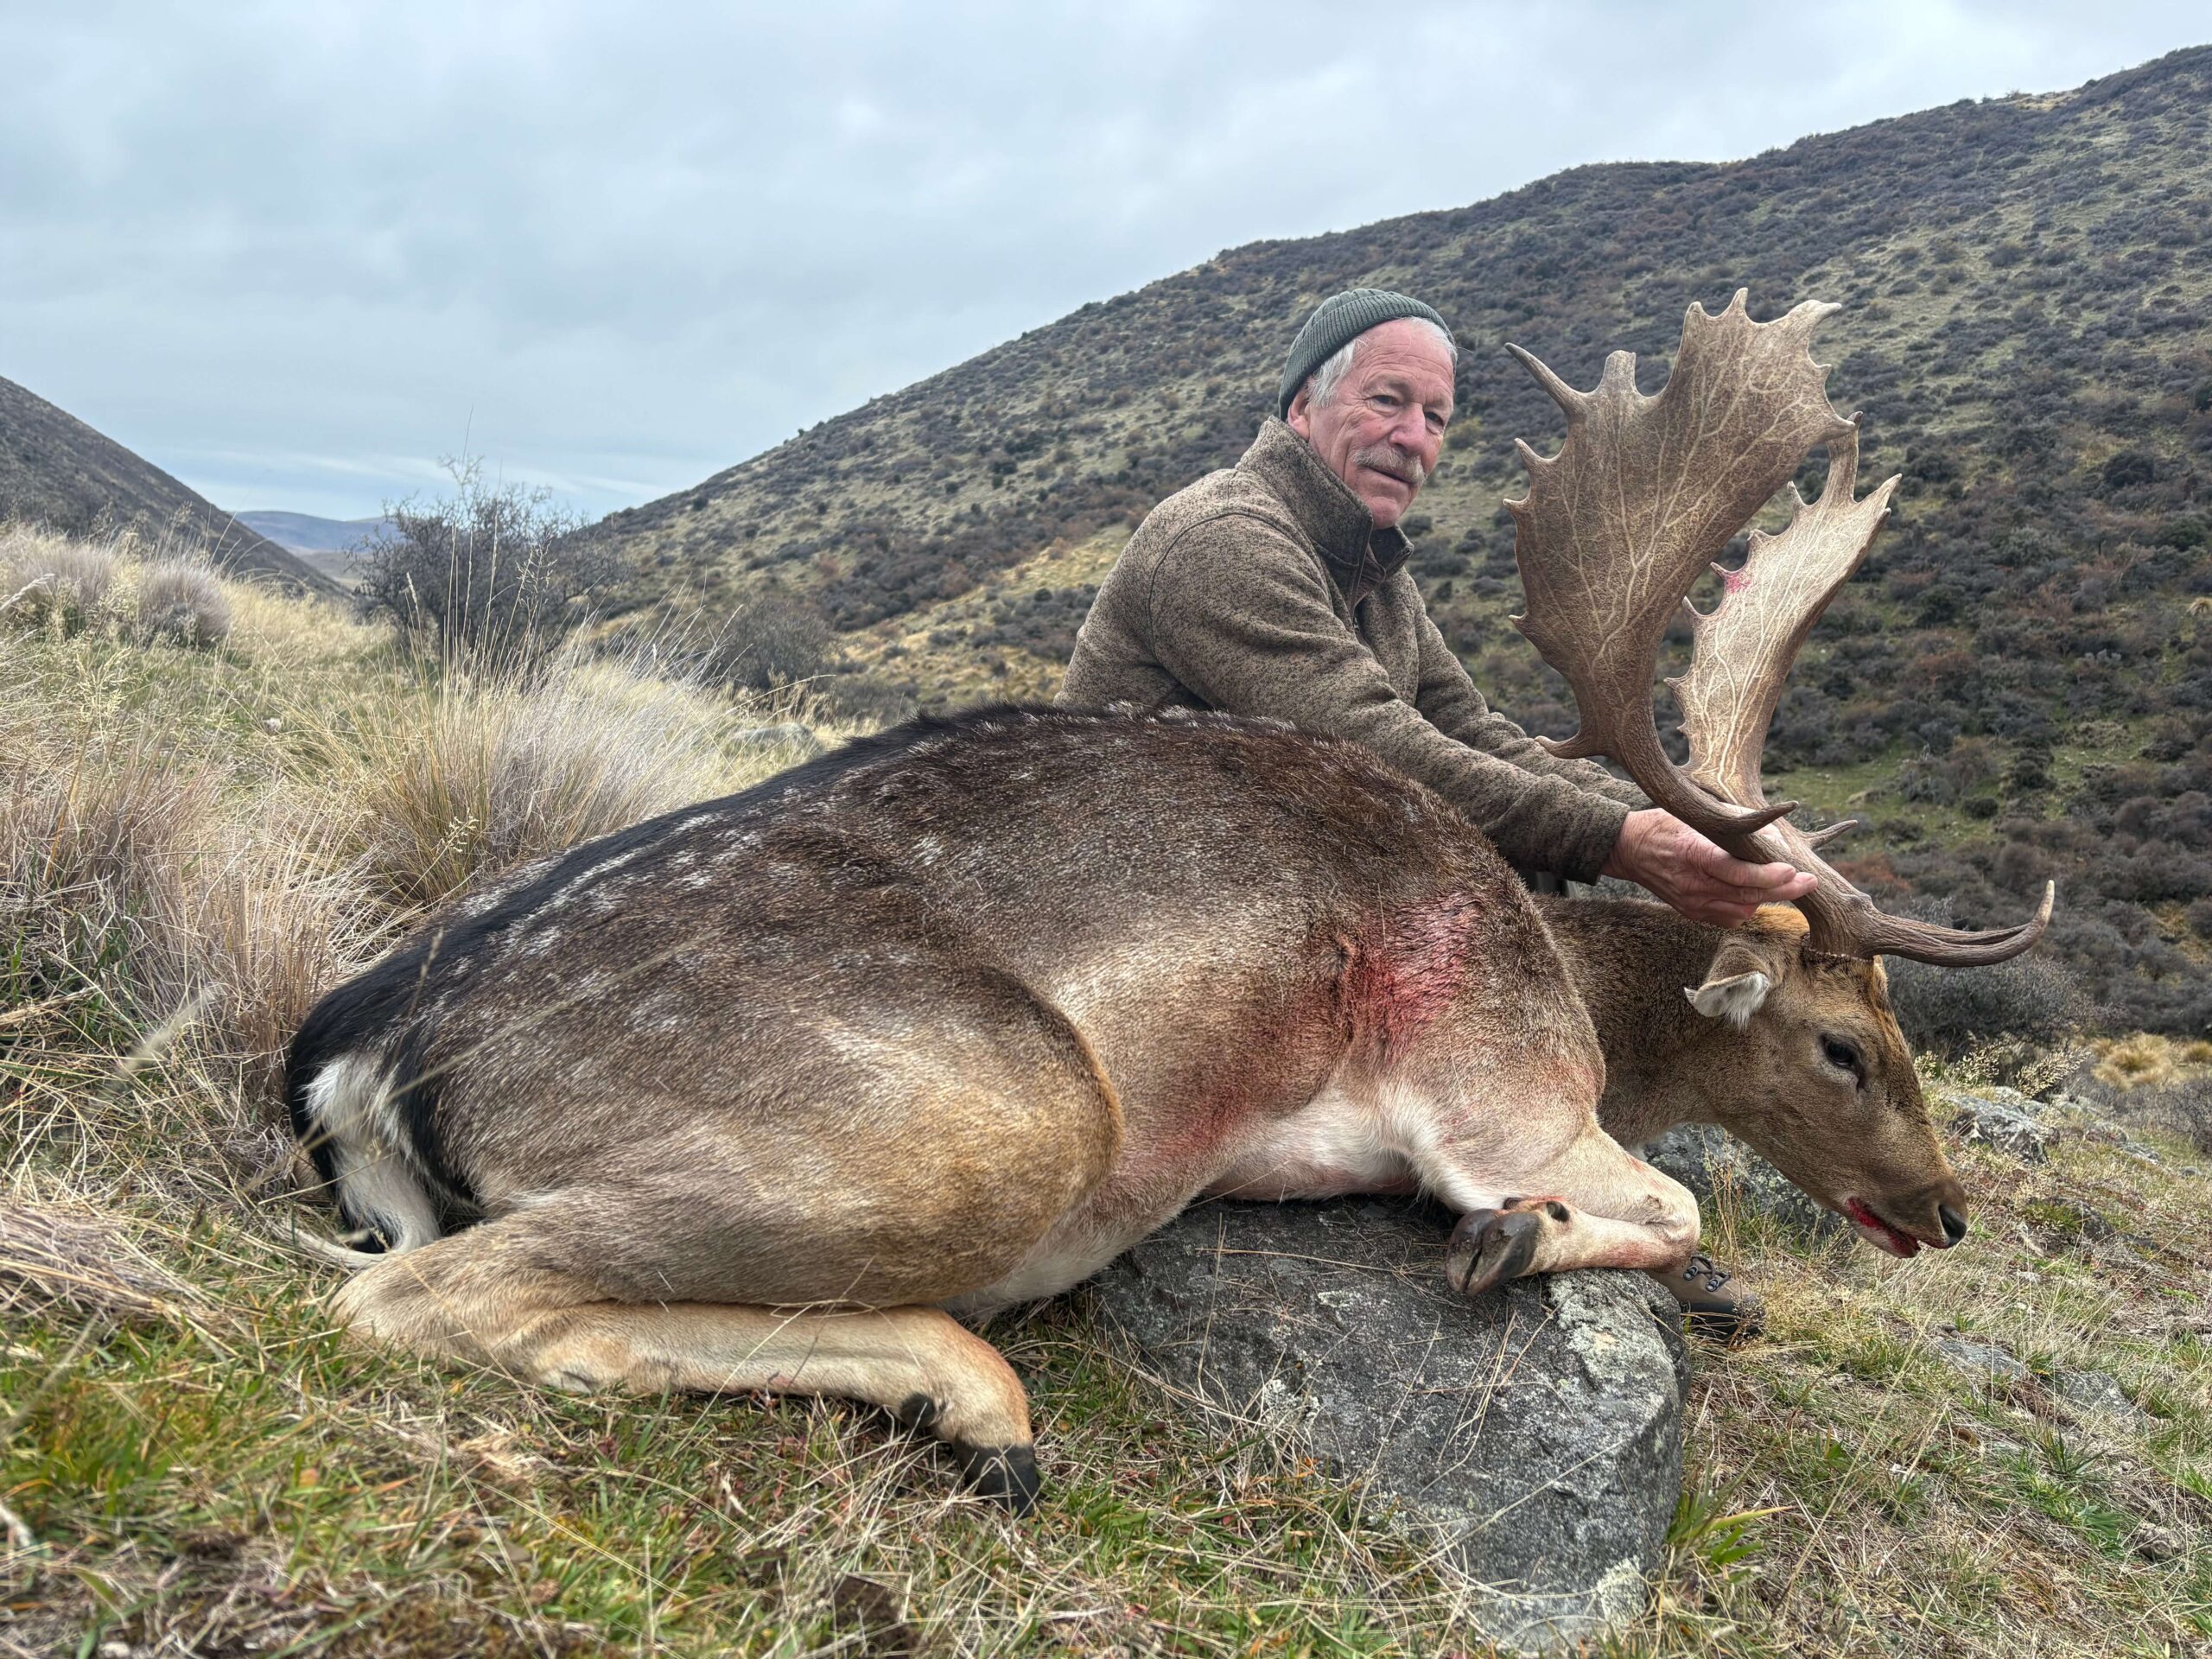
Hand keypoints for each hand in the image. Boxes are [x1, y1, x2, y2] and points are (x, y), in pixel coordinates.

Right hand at [1600, 809, 1816, 927]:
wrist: (1627, 849)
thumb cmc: (1663, 825)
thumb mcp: (1695, 814)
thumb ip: (1734, 822)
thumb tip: (1772, 834)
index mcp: (1694, 854)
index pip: (1736, 872)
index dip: (1767, 875)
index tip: (1792, 869)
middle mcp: (1693, 884)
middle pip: (1746, 895)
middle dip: (1784, 890)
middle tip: (1809, 882)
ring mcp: (1692, 902)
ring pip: (1742, 910)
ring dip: (1765, 898)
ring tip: (1782, 884)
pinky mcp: (1691, 912)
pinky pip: (1728, 919)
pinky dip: (1746, 908)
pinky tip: (1752, 894)